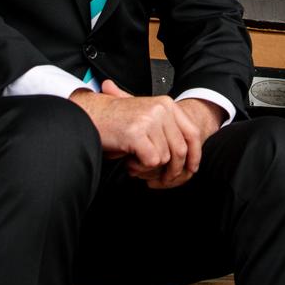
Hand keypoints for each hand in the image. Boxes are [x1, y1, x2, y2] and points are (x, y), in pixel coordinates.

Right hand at [68, 81, 189, 181]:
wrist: (89, 115)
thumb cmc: (115, 119)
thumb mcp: (145, 117)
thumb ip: (166, 129)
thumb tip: (187, 154)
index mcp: (167, 104)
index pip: (192, 132)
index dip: (195, 155)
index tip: (191, 169)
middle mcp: (161, 109)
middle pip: (180, 149)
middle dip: (174, 170)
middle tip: (163, 180)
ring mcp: (149, 119)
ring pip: (164, 157)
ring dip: (150, 168)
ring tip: (135, 162)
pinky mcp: (137, 132)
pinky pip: (151, 161)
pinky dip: (141, 167)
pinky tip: (130, 162)